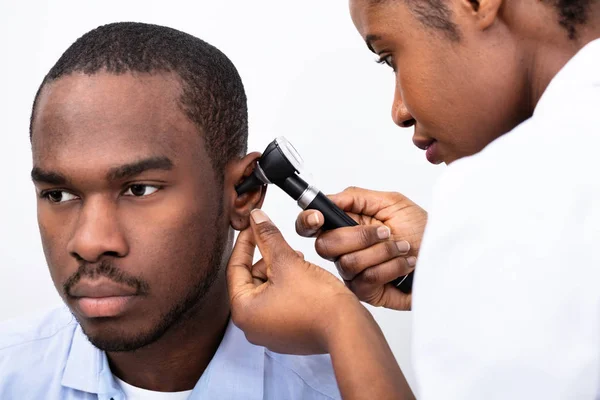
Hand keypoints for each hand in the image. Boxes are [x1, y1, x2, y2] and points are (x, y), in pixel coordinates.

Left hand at [227, 209, 361, 354]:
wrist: (347, 328)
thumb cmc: (318, 304)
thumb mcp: (287, 261)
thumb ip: (268, 237)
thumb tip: (257, 219)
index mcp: (244, 311)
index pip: (235, 268)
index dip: (245, 243)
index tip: (252, 228)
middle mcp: (252, 327)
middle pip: (251, 280)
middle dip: (267, 260)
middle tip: (281, 246)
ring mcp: (270, 333)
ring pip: (267, 291)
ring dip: (279, 272)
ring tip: (298, 263)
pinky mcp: (288, 334)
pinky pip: (280, 304)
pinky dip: (288, 288)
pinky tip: (304, 278)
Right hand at [295, 187, 427, 309]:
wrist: (444, 253)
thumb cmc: (421, 229)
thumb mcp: (391, 202)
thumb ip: (355, 197)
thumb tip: (327, 198)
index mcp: (344, 225)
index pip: (309, 225)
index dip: (307, 221)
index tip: (319, 218)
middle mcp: (344, 250)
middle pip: (324, 246)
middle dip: (358, 236)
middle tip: (384, 231)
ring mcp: (353, 273)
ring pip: (348, 263)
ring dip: (383, 251)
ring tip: (403, 247)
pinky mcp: (367, 292)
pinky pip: (367, 279)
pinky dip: (392, 267)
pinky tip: (405, 263)